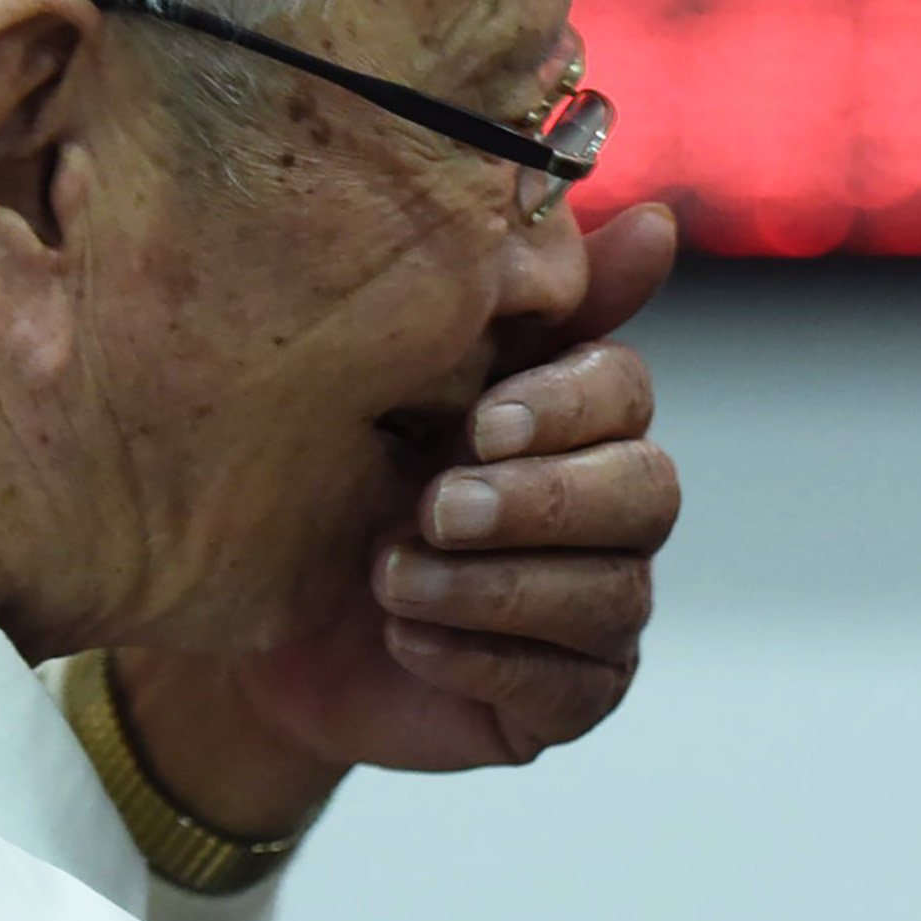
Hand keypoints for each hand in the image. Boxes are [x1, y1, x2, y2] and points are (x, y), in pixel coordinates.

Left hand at [112, 205, 682, 830]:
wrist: (257, 616)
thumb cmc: (335, 476)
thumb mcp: (409, 378)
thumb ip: (529, 303)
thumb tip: (663, 223)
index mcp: (575, 416)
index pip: (626, 392)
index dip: (566, 405)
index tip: (480, 420)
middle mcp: (609, 508)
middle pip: (649, 493)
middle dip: (541, 501)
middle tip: (436, 506)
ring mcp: (599, 608)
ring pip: (613, 595)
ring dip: (495, 586)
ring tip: (391, 577)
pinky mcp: (567, 697)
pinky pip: (571, 685)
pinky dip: (484, 657)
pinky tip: (407, 637)